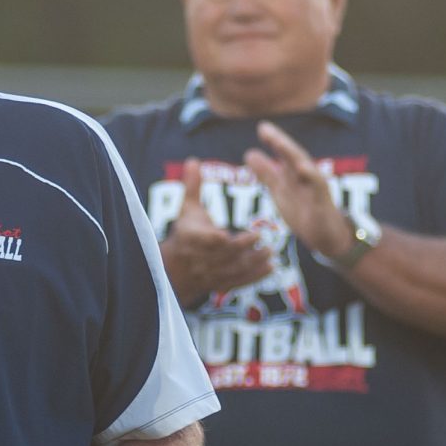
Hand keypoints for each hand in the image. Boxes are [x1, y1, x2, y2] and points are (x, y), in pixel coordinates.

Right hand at [158, 158, 275, 305]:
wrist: (173, 269)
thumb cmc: (185, 232)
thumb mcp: (186, 208)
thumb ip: (192, 186)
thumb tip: (193, 160)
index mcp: (191, 238)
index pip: (206, 240)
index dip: (218, 239)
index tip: (233, 233)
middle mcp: (200, 258)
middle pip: (225, 256)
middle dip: (245, 250)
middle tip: (263, 239)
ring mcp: (210, 274)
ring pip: (233, 271)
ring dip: (253, 263)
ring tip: (271, 253)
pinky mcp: (220, 284)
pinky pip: (238, 282)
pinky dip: (255, 277)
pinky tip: (271, 268)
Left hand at [242, 122, 352, 258]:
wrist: (326, 236)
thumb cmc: (305, 211)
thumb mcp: (280, 190)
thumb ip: (267, 172)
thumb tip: (249, 153)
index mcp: (295, 173)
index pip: (284, 154)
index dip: (274, 140)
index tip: (261, 127)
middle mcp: (307, 176)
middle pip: (294, 156)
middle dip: (280, 142)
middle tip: (264, 129)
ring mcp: (316, 188)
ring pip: (306, 167)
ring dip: (293, 155)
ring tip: (279, 143)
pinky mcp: (322, 203)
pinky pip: (317, 188)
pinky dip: (311, 176)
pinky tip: (302, 168)